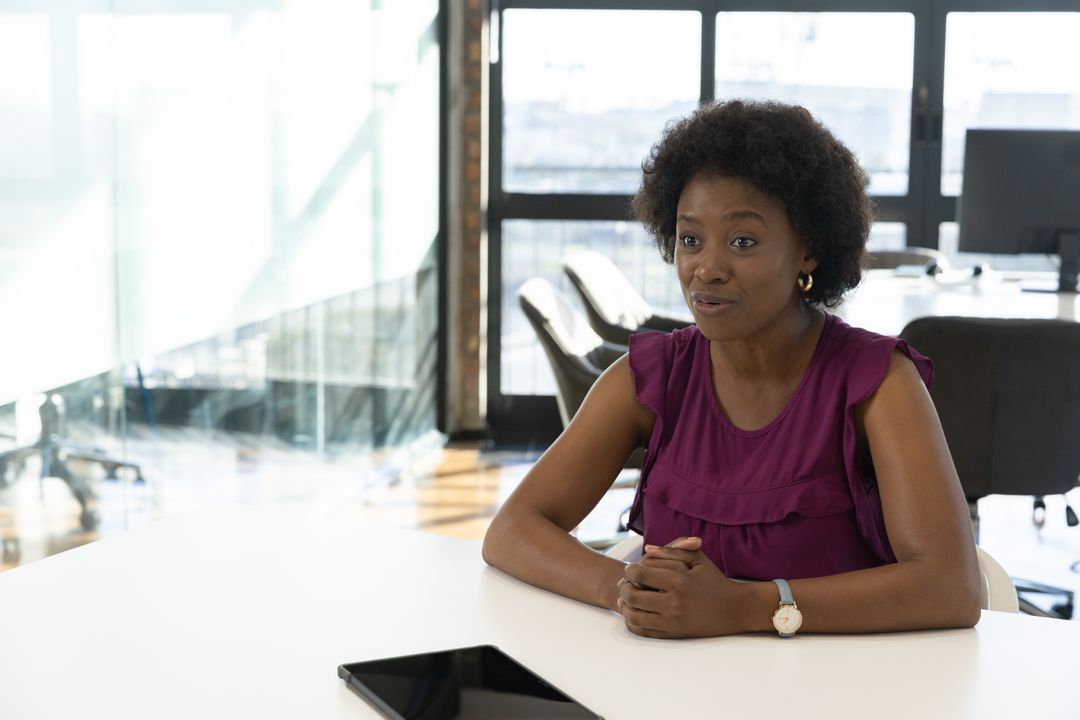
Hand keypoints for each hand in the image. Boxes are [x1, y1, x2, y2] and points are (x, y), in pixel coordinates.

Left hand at [616, 536, 743, 637]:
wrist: (735, 609)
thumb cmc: (715, 581)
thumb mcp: (697, 559)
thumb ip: (671, 550)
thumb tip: (647, 548)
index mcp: (678, 580)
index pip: (639, 573)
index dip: (630, 569)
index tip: (631, 568)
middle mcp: (673, 602)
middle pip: (632, 595)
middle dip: (623, 587)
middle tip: (624, 583)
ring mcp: (672, 620)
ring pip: (633, 615)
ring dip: (624, 606)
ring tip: (626, 599)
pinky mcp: (673, 634)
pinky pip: (643, 631)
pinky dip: (632, 622)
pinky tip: (634, 612)